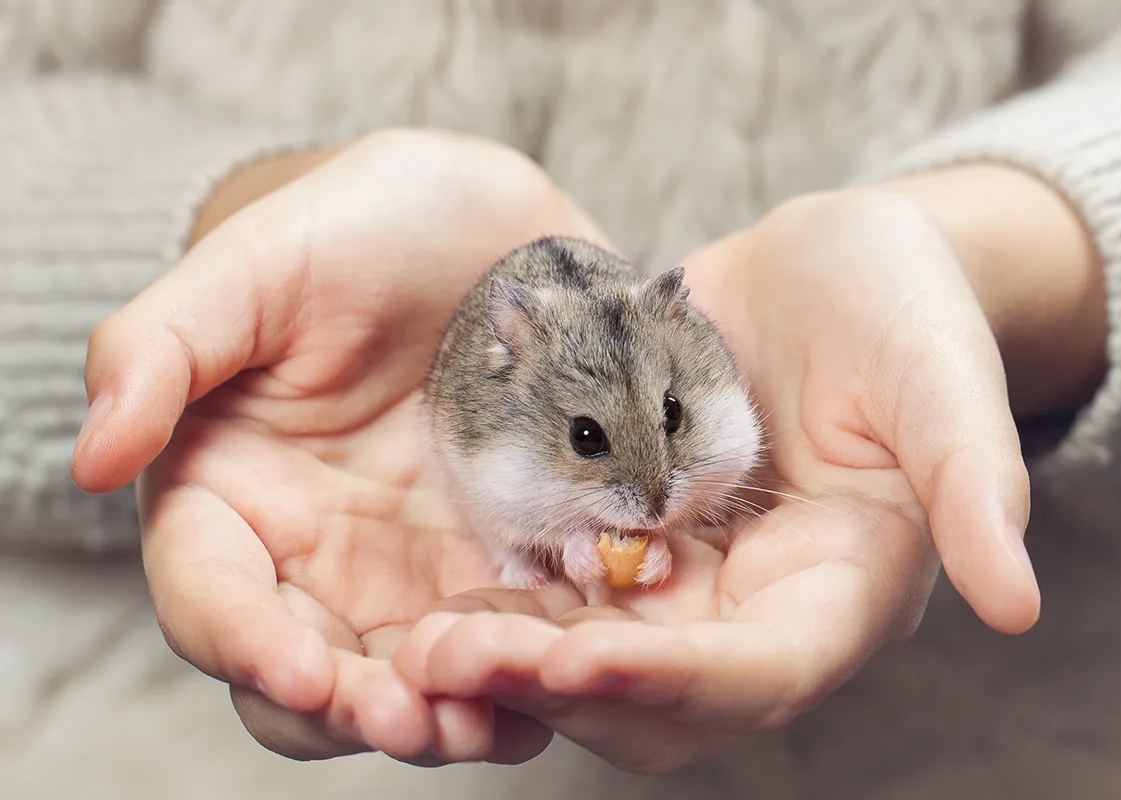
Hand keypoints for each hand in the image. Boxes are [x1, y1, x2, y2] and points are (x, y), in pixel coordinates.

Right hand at [71, 129, 612, 763]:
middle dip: (362, 711)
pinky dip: (535, 666)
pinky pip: (513, 633)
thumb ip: (159, 350)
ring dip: (454, 711)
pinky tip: (576, 673)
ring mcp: (416, 561)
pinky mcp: (502, 554)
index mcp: (232, 494)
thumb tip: (94, 454)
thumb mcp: (254, 265)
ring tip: (501, 720)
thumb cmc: (352, 227)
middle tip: (420, 723)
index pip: (215, 597)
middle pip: (317, 669)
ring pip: (418, 675)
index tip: (306, 676)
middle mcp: (317, 548)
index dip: (250, 647)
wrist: (480, 220)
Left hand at [393, 168, 1102, 773]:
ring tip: (419, 648)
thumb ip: (977, 480)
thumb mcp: (938, 375)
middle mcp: (756, 607)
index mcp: (841, 589)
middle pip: (661, 695)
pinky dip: (501, 608)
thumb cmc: (900, 310)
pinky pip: (557, 596)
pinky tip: (430, 596)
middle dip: (562, 690)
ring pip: (593, 661)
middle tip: (456, 663)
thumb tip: (1019, 604)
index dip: (678, 683)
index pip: (767, 671)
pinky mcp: (626, 538)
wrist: (826, 271)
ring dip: (511, 666)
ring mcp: (686, 580)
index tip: (582, 664)